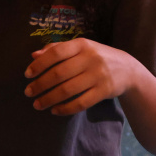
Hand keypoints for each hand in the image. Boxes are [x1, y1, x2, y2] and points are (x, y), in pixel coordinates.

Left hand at [24, 38, 141, 115]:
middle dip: (40, 85)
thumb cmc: (96, 57)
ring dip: (49, 99)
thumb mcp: (80, 48)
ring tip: (37, 105)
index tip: (27, 75)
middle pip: (59, 73)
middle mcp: (90, 58)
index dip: (39, 64)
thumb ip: (57, 49)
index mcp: (82, 44)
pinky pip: (81, 103)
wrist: (128, 70)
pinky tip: (55, 111)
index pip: (56, 53)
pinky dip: (65, 109)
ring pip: (68, 90)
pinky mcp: (104, 91)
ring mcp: (98, 75)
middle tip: (28, 93)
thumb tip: (33, 55)